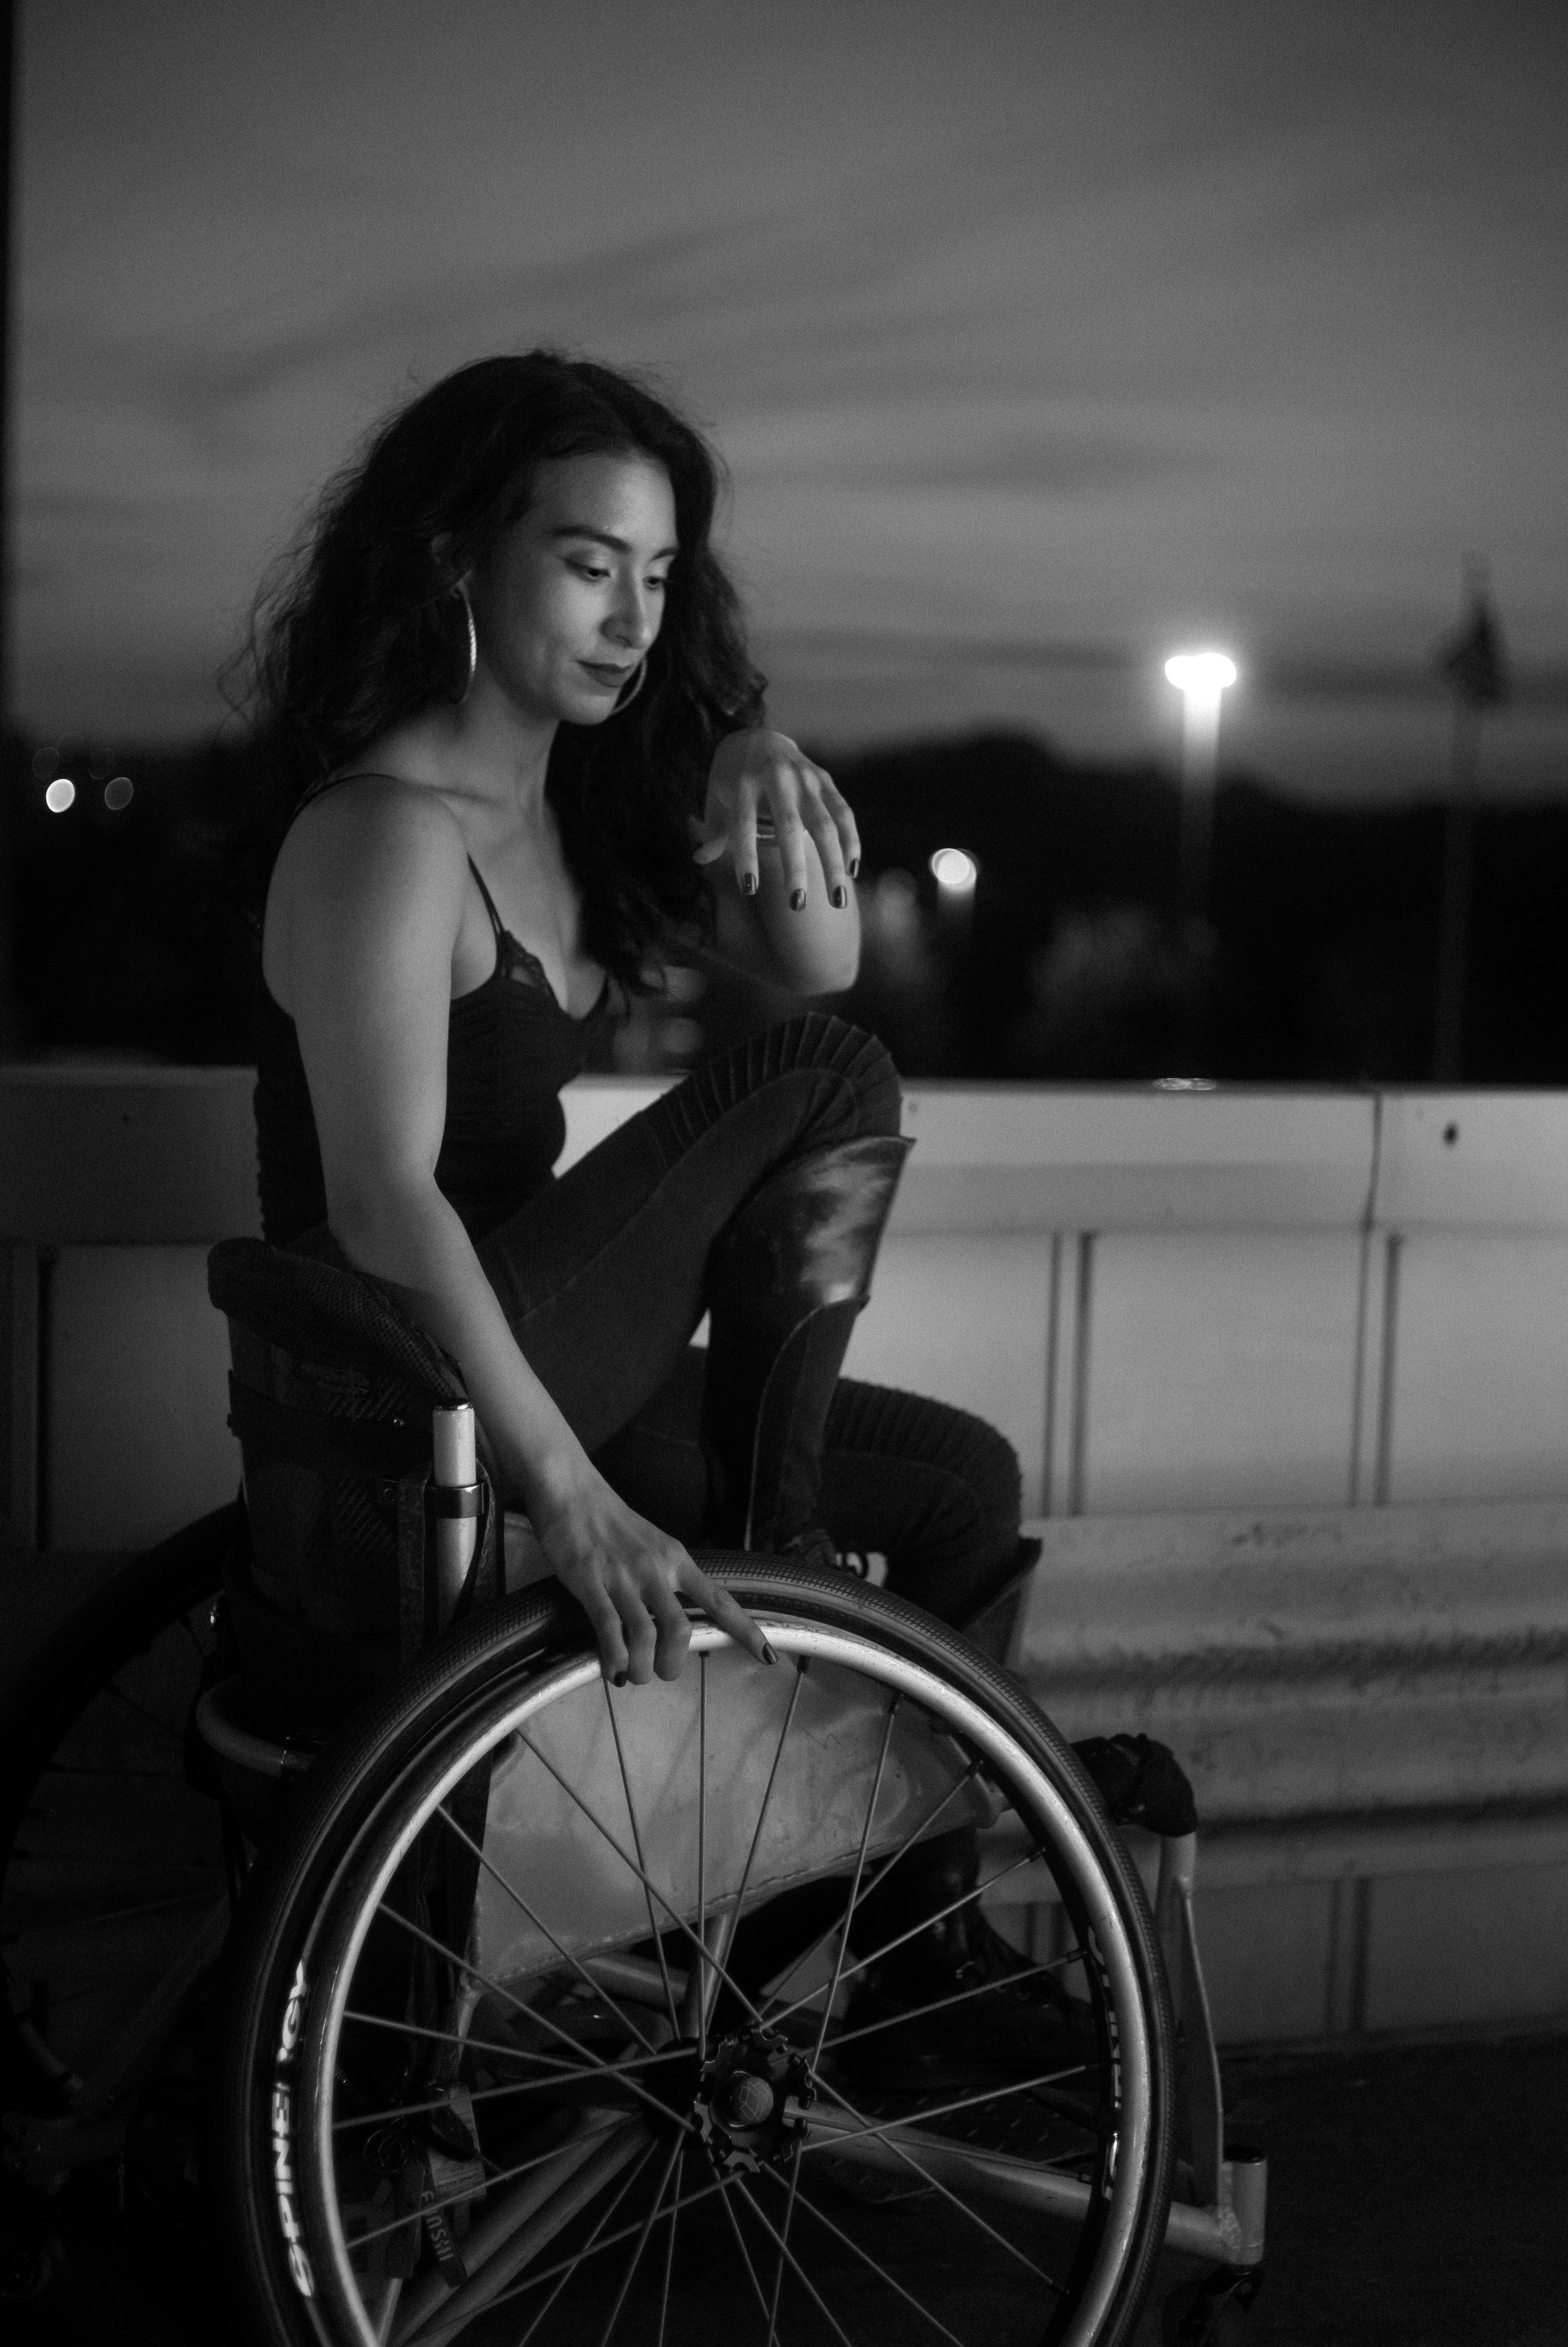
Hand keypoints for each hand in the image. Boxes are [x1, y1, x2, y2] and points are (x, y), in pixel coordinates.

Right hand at [531, 1470, 774, 1684]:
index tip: (767, 1655)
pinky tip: (611, 1669)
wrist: (572, 1491)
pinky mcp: (590, 1582)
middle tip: (661, 1672)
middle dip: (673, 1664)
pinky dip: (613, 1657)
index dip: (744, 1630)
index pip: (718, 1599)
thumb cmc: (612, 1521)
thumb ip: (667, 1578)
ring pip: (644, 1636)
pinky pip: (608, 1629)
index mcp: (676, 1559)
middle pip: (679, 1630)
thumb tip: (671, 1622)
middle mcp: (655, 1570)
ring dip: (641, 1667)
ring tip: (633, 1676)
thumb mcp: (654, 1545)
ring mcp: (622, 1577)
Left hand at [692, 729, 860, 909]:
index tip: (749, 890)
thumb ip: (714, 831)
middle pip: (788, 827)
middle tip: (797, 906)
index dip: (746, 857)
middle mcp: (776, 779)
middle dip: (794, 868)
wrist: (757, 736)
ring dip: (833, 863)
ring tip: (838, 900)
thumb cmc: (731, 780)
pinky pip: (843, 812)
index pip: (743, 825)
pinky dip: (851, 840)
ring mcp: (805, 778)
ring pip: (824, 823)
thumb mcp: (716, 800)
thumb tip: (699, 859)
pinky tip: (852, 870)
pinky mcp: (825, 779)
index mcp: (742, 784)